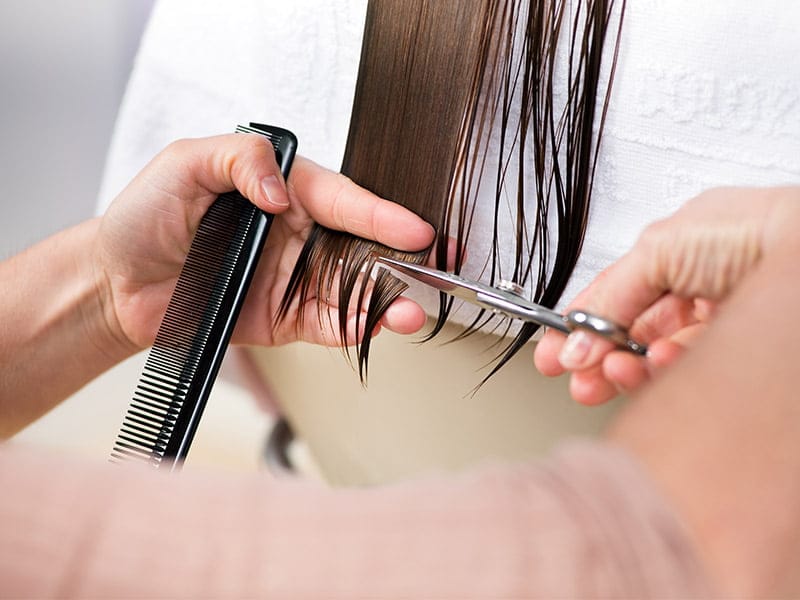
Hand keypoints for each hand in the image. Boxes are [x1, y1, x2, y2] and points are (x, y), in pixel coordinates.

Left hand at [94, 134, 434, 352]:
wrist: (117, 283)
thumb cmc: (146, 217)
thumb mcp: (186, 163)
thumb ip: (241, 158)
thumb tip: (280, 190)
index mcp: (284, 192)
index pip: (345, 199)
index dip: (382, 215)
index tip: (415, 229)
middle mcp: (298, 235)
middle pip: (363, 246)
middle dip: (403, 260)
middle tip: (435, 269)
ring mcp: (295, 278)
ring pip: (354, 288)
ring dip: (385, 301)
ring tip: (407, 310)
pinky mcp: (287, 318)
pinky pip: (329, 322)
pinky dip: (355, 328)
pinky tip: (374, 327)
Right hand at [534, 186, 799, 404]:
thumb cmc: (756, 230)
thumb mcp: (659, 250)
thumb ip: (611, 295)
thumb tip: (574, 338)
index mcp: (677, 251)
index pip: (615, 294)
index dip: (579, 324)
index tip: (553, 356)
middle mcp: (699, 285)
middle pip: (635, 332)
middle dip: (601, 358)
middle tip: (581, 381)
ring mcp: (721, 320)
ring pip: (660, 357)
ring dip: (630, 369)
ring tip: (616, 373)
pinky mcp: (741, 351)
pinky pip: (693, 373)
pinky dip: (668, 374)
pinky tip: (658, 368)